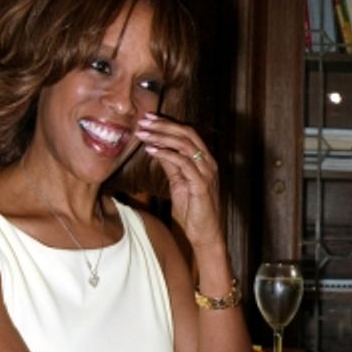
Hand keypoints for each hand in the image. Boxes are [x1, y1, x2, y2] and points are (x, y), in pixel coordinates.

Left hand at [134, 113, 223, 249]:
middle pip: (187, 133)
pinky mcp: (201, 185)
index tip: (148, 118)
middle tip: (143, 121)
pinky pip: (183, 163)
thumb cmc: (193, 211)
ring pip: (185, 145)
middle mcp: (208, 163)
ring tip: (143, 134)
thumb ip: (172, 166)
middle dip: (164, 125)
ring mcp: (206, 173)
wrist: (204, 234)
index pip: (187, 133)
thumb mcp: (178, 184)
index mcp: (204, 160)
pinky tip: (151, 150)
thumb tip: (157, 149)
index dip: (168, 123)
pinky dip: (166, 154)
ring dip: (161, 137)